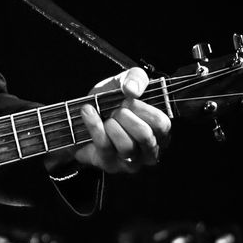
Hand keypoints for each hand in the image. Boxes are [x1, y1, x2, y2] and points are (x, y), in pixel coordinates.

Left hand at [47, 67, 170, 177]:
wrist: (81, 117)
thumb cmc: (109, 103)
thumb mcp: (124, 83)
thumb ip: (136, 77)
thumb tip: (133, 90)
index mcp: (159, 132)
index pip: (161, 124)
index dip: (143, 109)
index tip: (128, 101)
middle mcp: (149, 151)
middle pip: (145, 136)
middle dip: (126, 117)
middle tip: (116, 111)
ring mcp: (131, 162)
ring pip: (126, 146)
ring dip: (112, 125)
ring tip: (106, 118)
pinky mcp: (110, 165)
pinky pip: (104, 146)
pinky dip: (94, 126)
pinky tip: (89, 114)